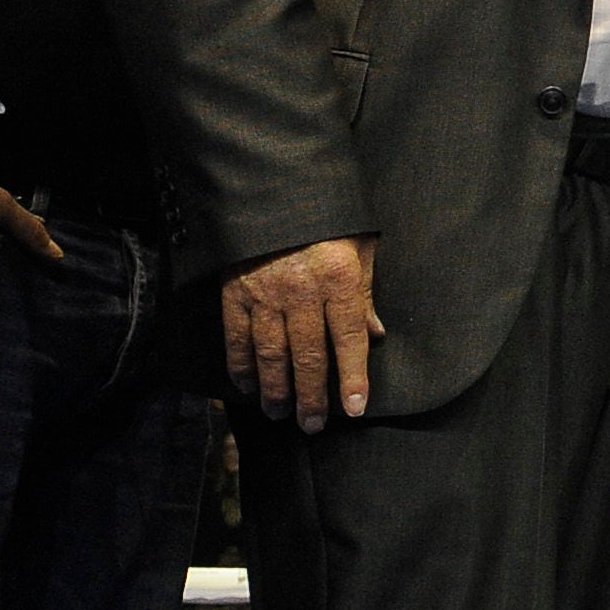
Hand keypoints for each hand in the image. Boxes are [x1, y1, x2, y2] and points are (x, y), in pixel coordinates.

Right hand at [222, 234, 381, 428]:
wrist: (272, 183)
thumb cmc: (326, 216)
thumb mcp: (359, 244)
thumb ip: (364, 292)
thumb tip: (375, 333)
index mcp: (339, 278)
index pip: (350, 340)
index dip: (353, 378)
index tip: (354, 409)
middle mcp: (302, 290)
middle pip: (309, 356)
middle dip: (312, 396)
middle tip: (313, 425)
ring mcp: (265, 292)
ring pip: (271, 354)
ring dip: (276, 389)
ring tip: (280, 413)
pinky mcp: (234, 290)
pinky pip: (237, 337)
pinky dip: (241, 365)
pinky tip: (247, 386)